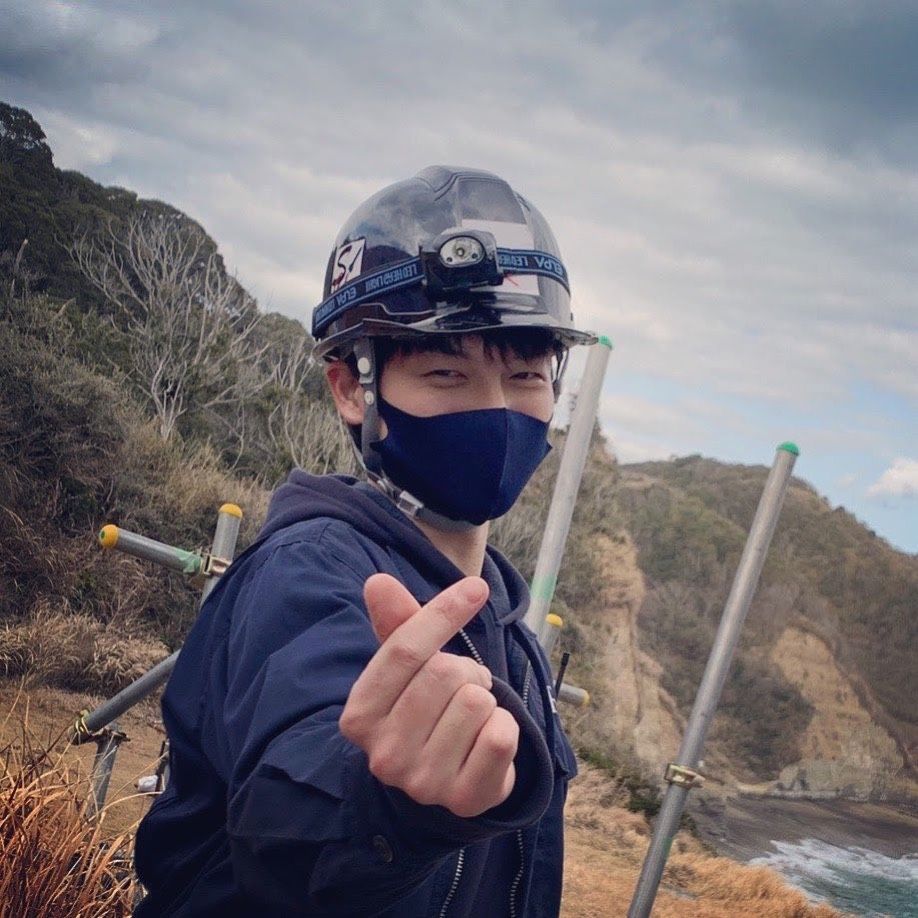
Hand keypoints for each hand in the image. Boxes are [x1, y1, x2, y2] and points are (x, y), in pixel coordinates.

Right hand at [339, 573, 518, 817]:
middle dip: (465, 670)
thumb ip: (397, 623)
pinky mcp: (463, 799)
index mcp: (359, 716)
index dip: (443, 612)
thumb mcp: (407, 668)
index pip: (403, 649)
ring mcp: (422, 782)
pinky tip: (487, 741)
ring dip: (485, 699)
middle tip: (460, 690)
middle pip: (444, 673)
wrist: (446, 780)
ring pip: (476, 701)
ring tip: (469, 716)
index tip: (476, 588)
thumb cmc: (424, 710)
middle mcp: (383, 754)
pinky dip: (506, 725)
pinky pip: (501, 735)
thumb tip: (378, 581)